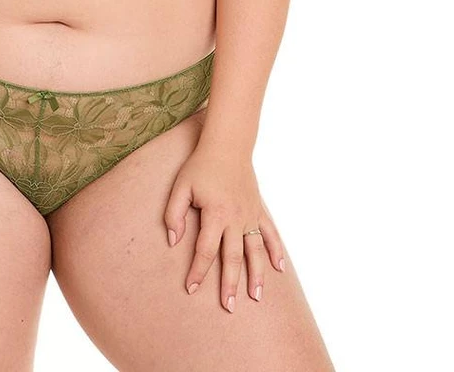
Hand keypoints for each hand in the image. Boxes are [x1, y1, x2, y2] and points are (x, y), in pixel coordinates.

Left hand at [163, 140, 287, 311]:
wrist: (227, 145)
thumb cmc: (201, 165)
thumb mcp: (181, 186)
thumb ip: (174, 214)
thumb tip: (173, 241)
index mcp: (215, 214)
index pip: (205, 250)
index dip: (198, 271)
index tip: (191, 289)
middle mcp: (236, 218)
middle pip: (234, 257)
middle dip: (230, 284)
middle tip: (228, 307)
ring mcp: (250, 215)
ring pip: (256, 251)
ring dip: (257, 275)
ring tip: (256, 297)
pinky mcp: (258, 210)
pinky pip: (270, 234)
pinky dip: (276, 251)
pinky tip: (280, 269)